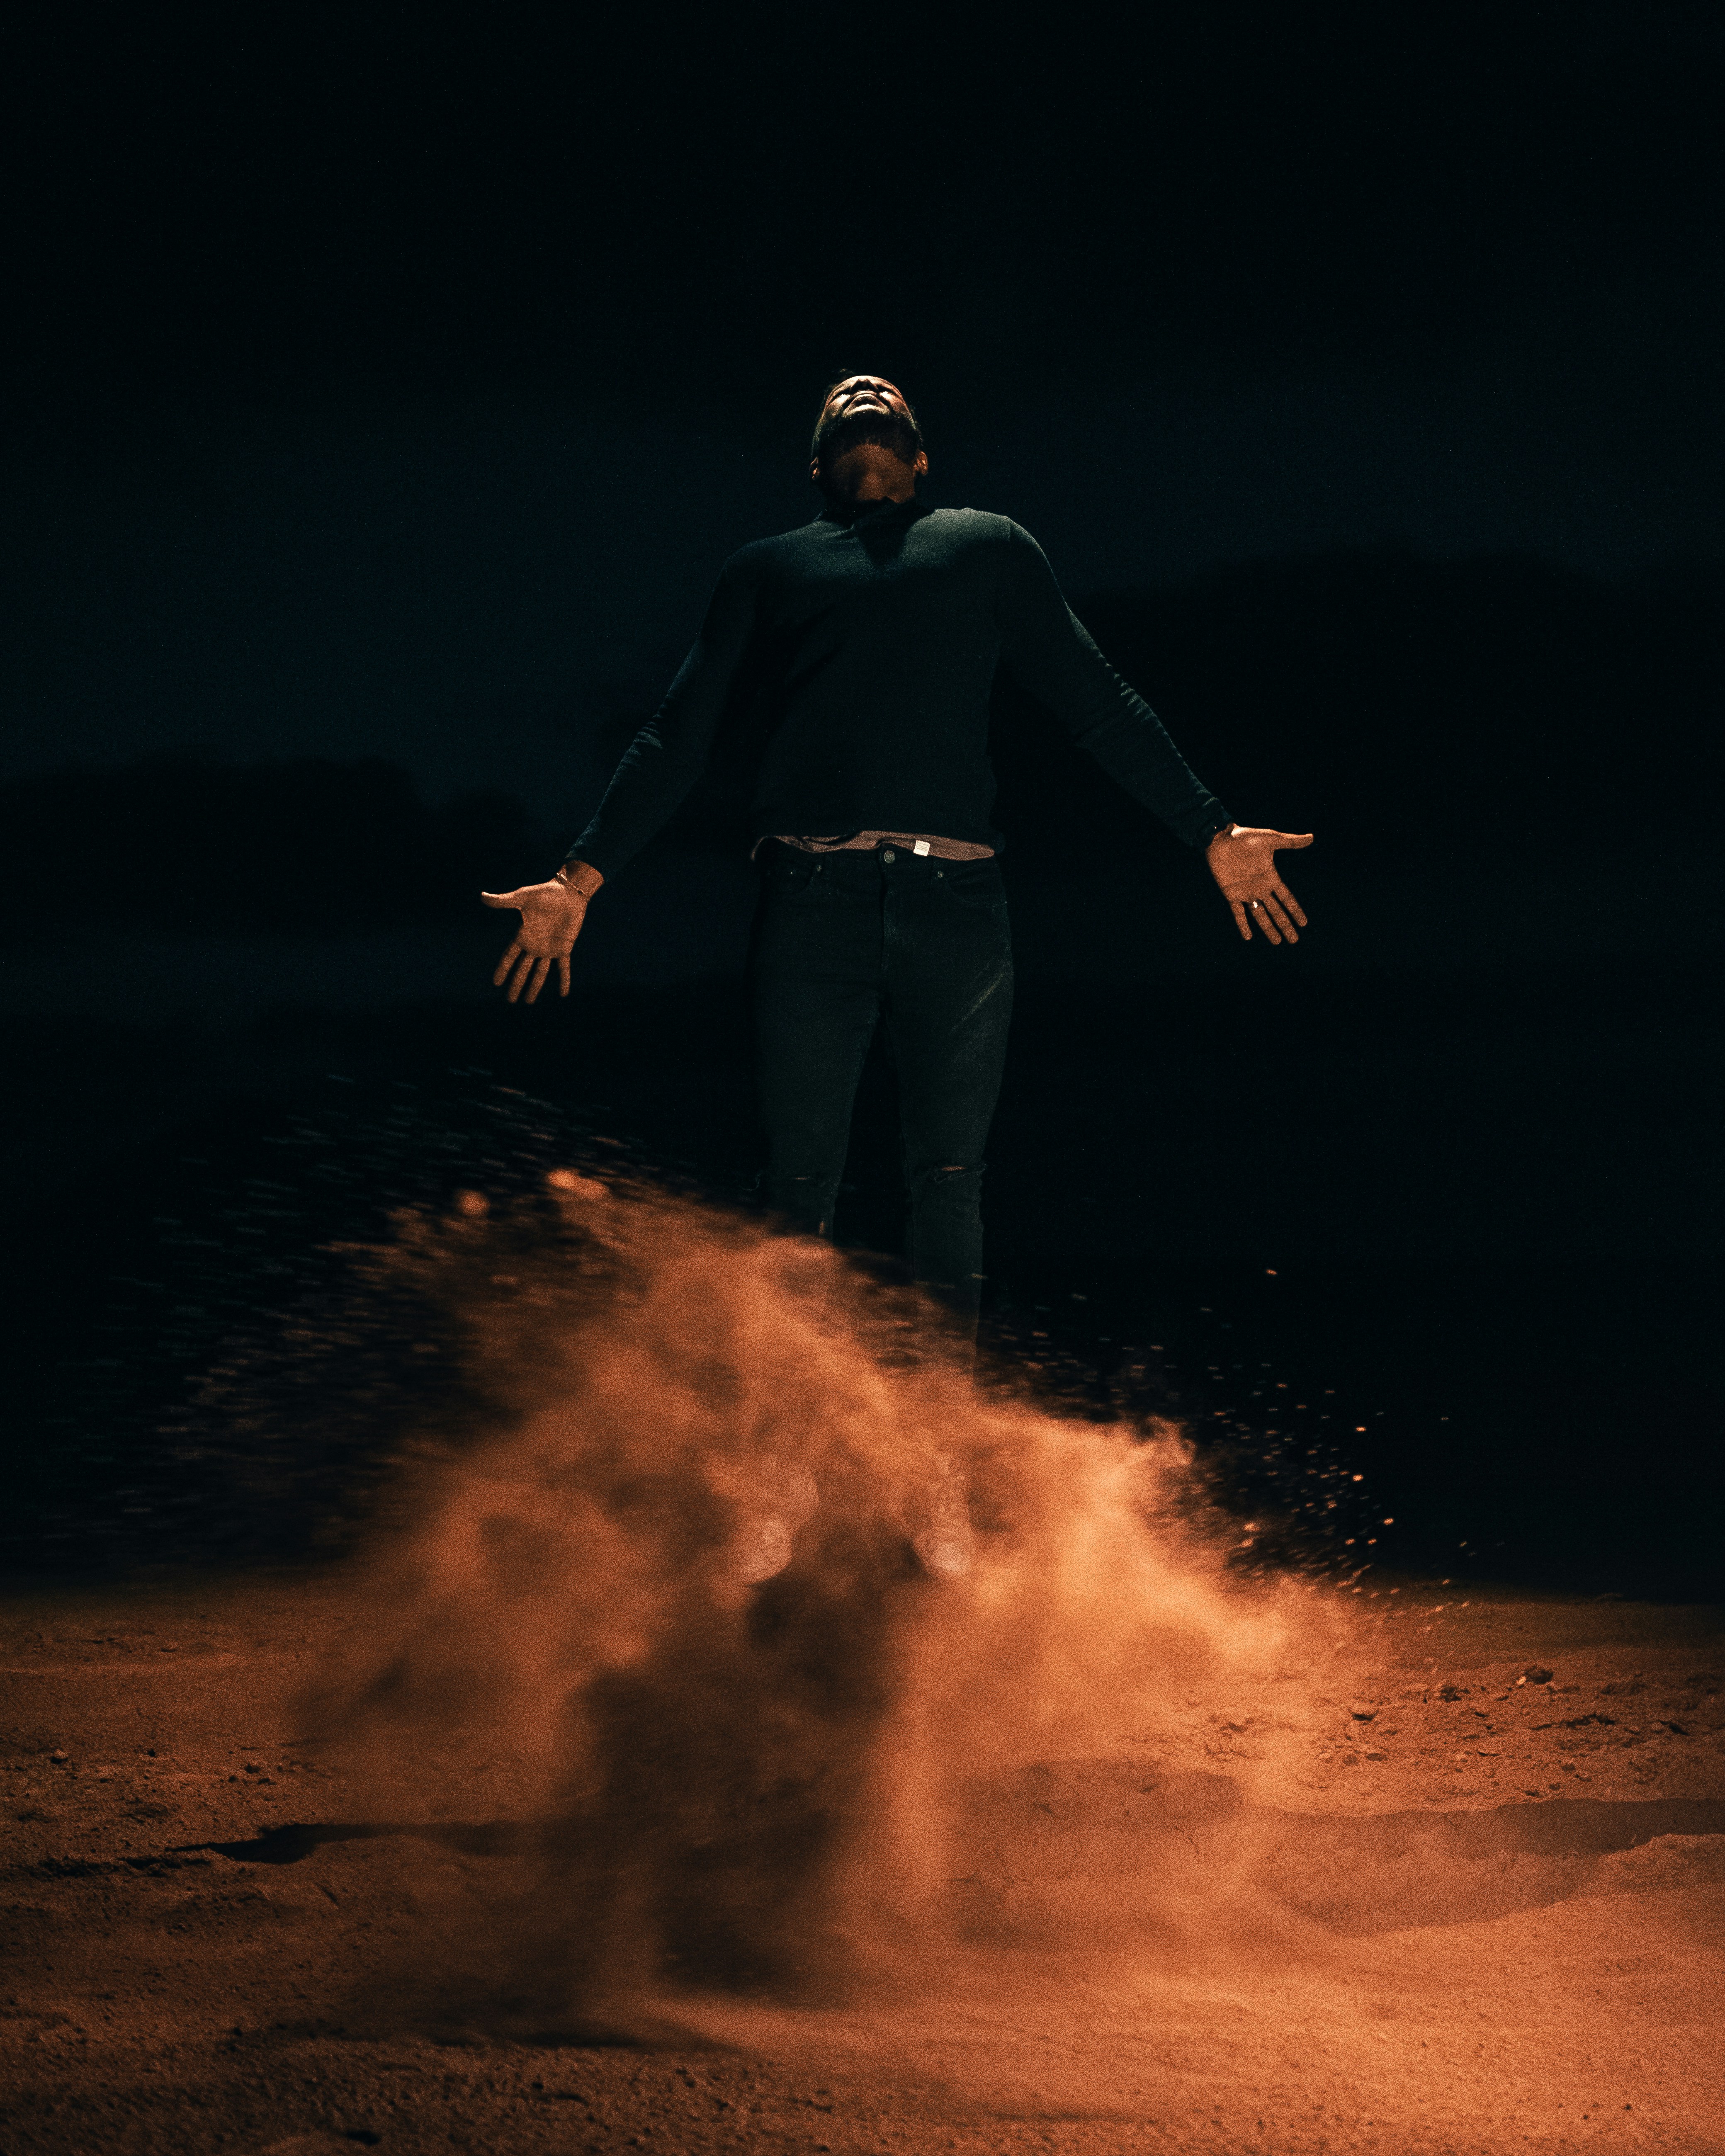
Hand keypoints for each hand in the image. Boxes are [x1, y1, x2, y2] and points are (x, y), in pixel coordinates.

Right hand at [481, 864, 601, 1002]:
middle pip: (523, 970)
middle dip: (516, 985)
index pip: (509, 957)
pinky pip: (564, 969)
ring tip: (528, 1002)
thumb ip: (503, 901)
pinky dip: (564, 981)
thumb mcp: (522, 898)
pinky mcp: (564, 949)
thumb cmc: (545, 893)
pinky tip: (564, 994)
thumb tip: (481, 896)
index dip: (503, 970)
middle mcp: (534, 945)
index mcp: (523, 935)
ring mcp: (549, 949)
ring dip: (535, 988)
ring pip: (540, 973)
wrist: (568, 893)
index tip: (496, 983)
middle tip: (510, 1000)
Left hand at [1205, 824, 1312, 944]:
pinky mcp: (1231, 894)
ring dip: (1268, 929)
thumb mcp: (1270, 839)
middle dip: (1285, 925)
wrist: (1220, 840)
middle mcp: (1260, 888)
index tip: (1304, 923)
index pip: (1286, 898)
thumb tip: (1311, 837)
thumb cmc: (1245, 837)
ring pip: (1260, 915)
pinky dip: (1242, 925)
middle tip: (1294, 940)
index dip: (1295, 911)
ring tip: (1277, 942)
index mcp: (1271, 878)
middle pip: (1276, 911)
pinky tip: (1248, 937)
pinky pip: (1238, 913)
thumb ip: (1290, 842)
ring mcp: (1246, 893)